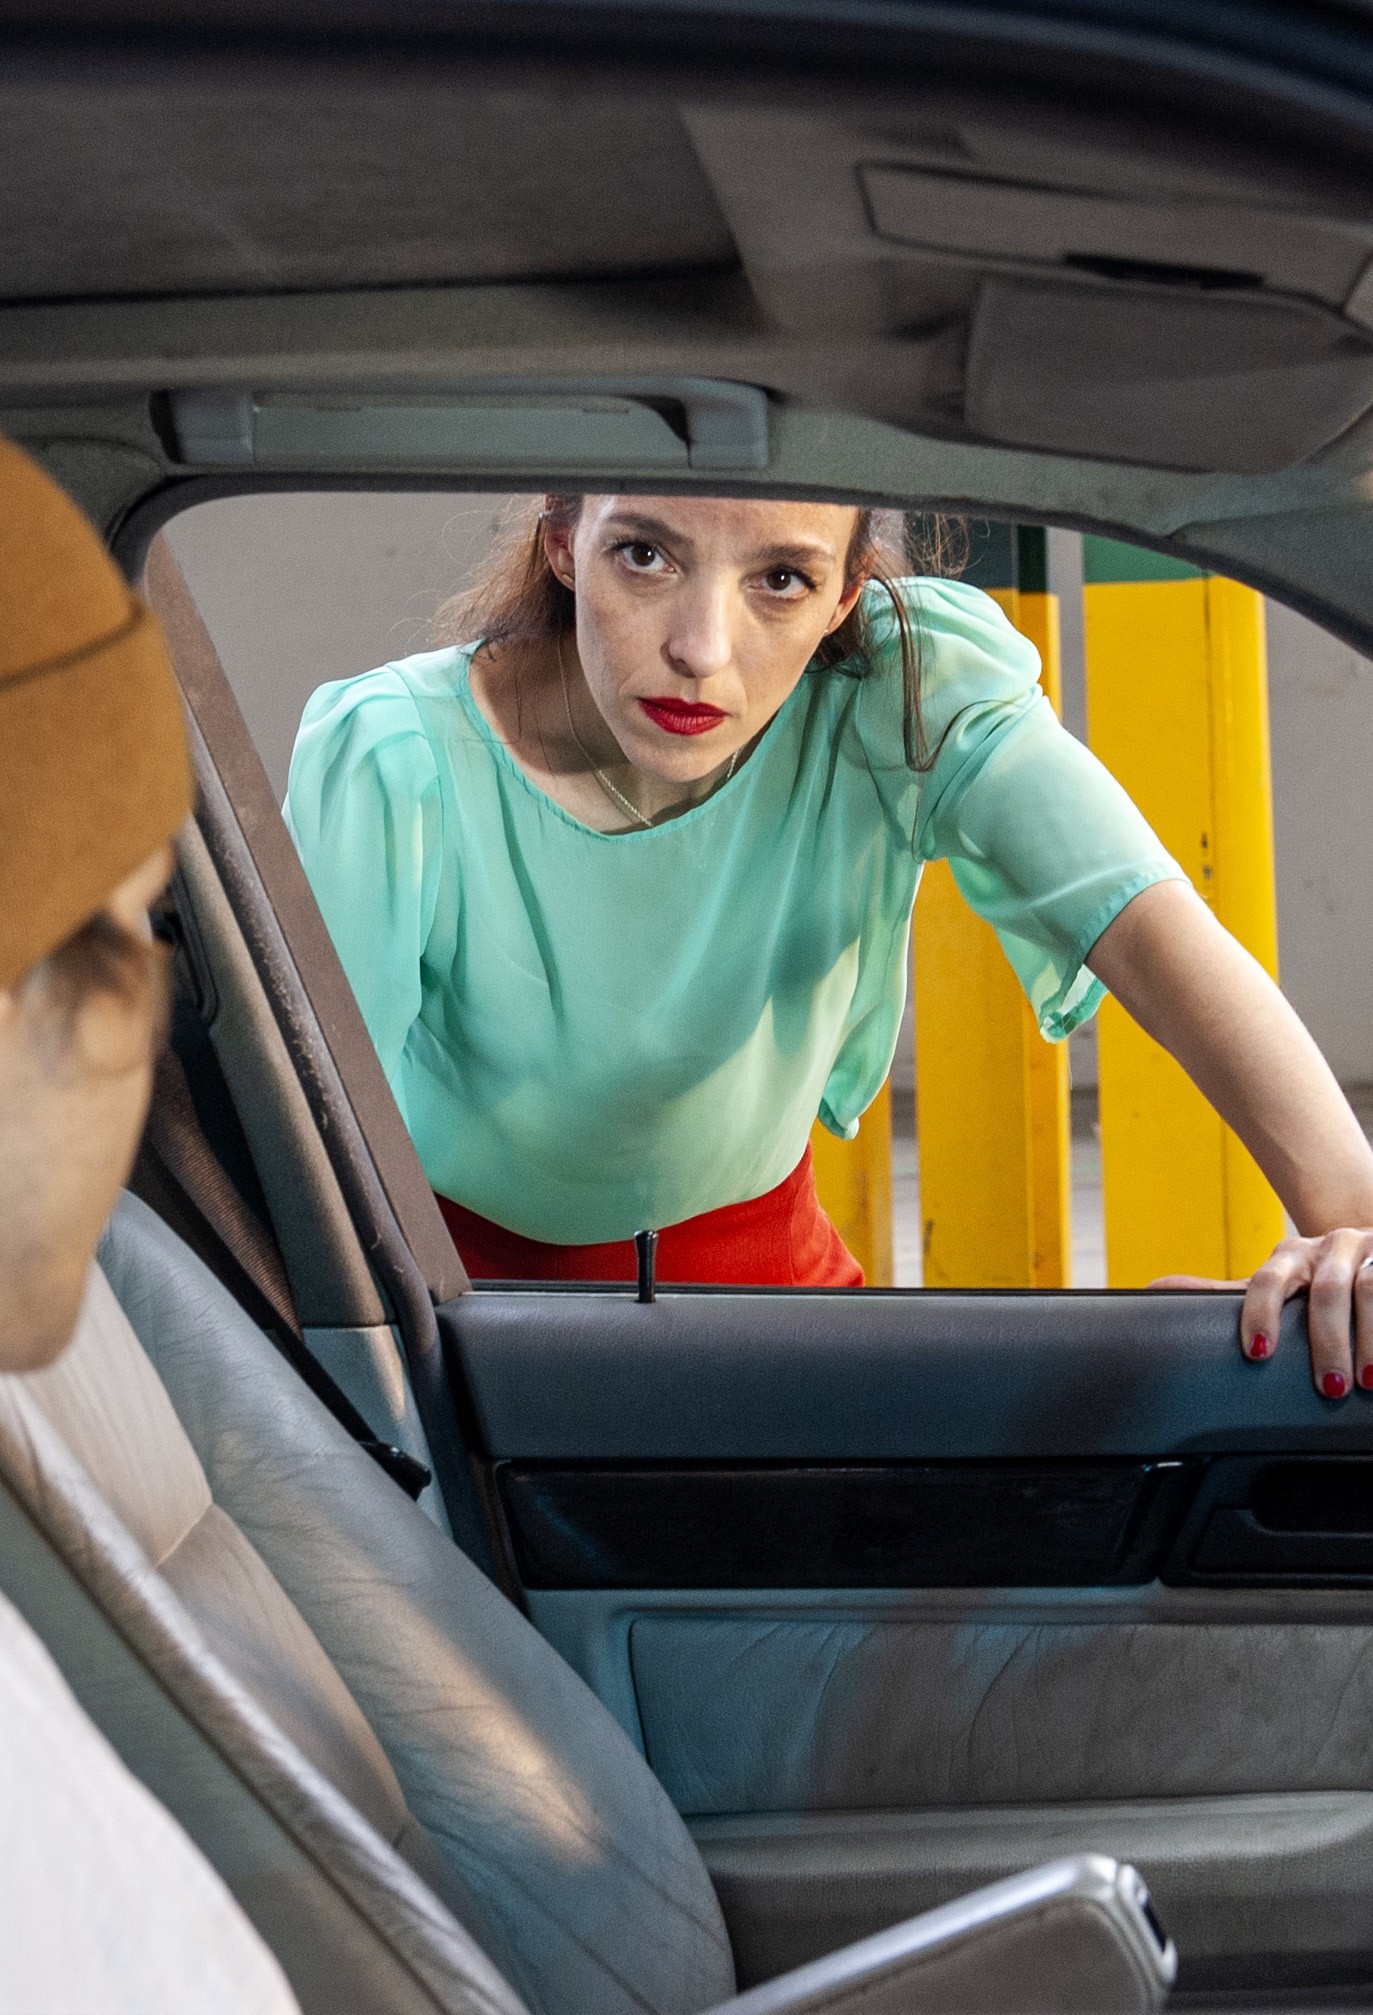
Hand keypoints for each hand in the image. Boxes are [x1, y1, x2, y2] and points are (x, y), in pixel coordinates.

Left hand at [1152, 1228, 1372, 1398]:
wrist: (1372, 1244)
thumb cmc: (1317, 1275)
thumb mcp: (1274, 1282)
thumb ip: (1224, 1293)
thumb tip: (1154, 1290)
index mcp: (1289, 1257)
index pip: (1267, 1281)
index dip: (1260, 1315)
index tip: (1257, 1353)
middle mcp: (1330, 1249)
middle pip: (1328, 1292)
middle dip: (1328, 1341)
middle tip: (1327, 1388)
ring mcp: (1371, 1252)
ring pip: (1371, 1290)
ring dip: (1370, 1338)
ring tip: (1367, 1382)